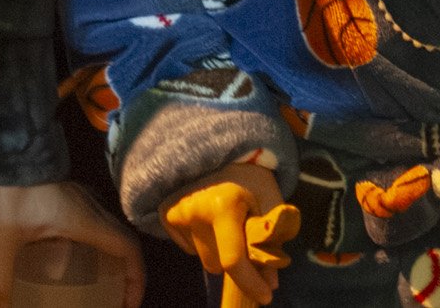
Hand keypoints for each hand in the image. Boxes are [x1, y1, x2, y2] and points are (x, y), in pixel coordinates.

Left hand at [0, 180, 144, 307]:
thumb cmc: (7, 190)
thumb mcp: (0, 238)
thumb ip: (0, 280)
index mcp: (86, 220)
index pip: (128, 248)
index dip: (136, 278)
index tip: (128, 305)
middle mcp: (89, 209)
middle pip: (120, 243)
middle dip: (123, 275)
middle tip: (111, 300)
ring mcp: (77, 201)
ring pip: (104, 234)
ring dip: (107, 261)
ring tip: (93, 287)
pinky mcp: (62, 198)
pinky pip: (87, 228)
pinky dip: (88, 249)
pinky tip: (64, 263)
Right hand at [162, 165, 295, 305]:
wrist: (217, 147)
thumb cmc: (249, 174)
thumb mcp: (270, 198)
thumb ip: (273, 238)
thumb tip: (272, 279)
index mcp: (223, 206)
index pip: (234, 259)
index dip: (251, 282)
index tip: (266, 296)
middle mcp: (194, 212)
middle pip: (219, 264)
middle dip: (237, 259)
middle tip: (247, 237)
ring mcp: (176, 215)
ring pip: (204, 258)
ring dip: (219, 250)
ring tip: (227, 222)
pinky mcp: (166, 216)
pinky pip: (190, 248)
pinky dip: (203, 241)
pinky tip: (210, 219)